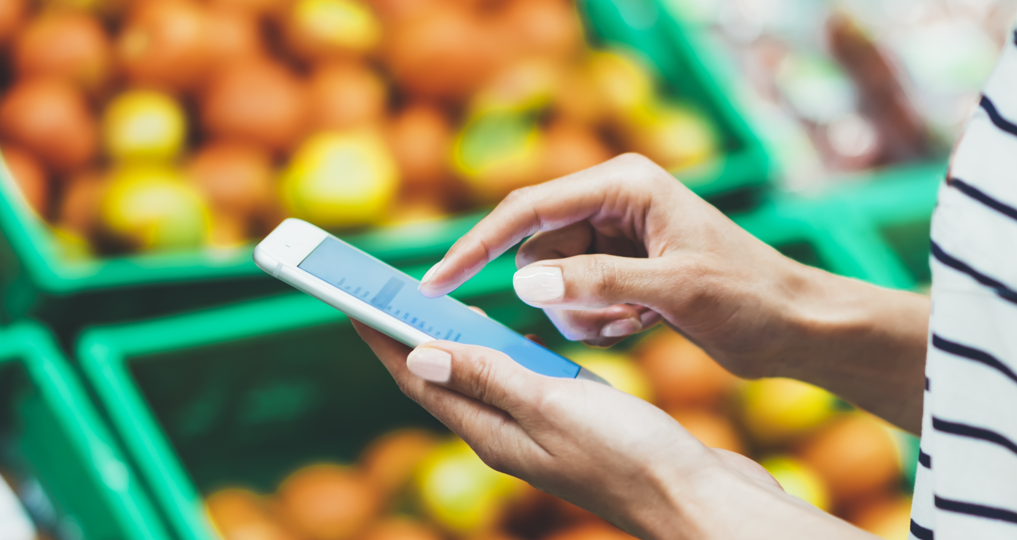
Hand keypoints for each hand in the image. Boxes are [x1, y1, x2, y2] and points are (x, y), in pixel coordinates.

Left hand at [352, 320, 873, 539]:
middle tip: (385, 287)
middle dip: (410, 331)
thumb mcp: (552, 406)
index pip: (418, 377)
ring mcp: (540, 431)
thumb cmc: (633, 457)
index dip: (382, 336)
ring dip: (458, 337)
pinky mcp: (573, 424)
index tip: (350, 297)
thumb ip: (488, 377)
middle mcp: (507, 434)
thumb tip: (417, 353)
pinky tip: (517, 331)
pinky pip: (523, 379)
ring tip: (437, 300)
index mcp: (491, 433)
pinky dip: (508, 349)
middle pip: (443, 373)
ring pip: (483, 375)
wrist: (703, 501)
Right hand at [416, 154, 928, 430]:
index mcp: (624, 184)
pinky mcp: (621, 268)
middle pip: (536, 249)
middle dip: (555, 294)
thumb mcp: (674, 289)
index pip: (527, 209)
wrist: (799, 327)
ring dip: (578, 314)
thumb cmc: (751, 297)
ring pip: (550, 279)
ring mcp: (615, 235)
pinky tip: (639, 325)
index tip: (434, 284)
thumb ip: (595, 283)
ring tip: (634, 323)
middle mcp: (614, 201)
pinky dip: (594, 322)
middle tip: (610, 320)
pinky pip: (572, 296)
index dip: (476, 247)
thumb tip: (522, 282)